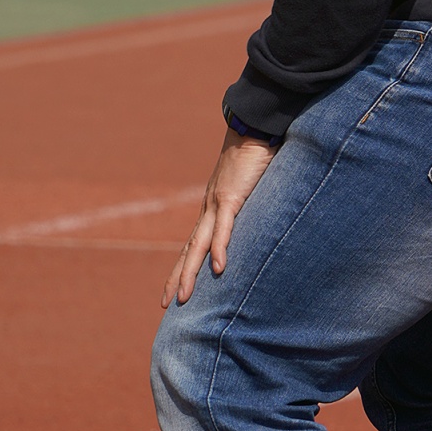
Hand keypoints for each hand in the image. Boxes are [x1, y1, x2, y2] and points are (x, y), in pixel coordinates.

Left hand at [165, 133, 277, 306]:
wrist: (254, 126)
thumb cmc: (257, 153)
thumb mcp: (254, 188)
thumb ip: (253, 206)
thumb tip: (265, 219)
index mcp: (213, 207)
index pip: (194, 243)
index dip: (184, 267)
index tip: (175, 289)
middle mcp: (210, 208)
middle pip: (189, 250)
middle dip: (177, 278)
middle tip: (166, 304)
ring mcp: (218, 203)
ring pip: (200, 245)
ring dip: (190, 272)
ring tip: (183, 297)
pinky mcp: (232, 196)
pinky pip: (225, 228)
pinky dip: (221, 249)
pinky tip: (219, 269)